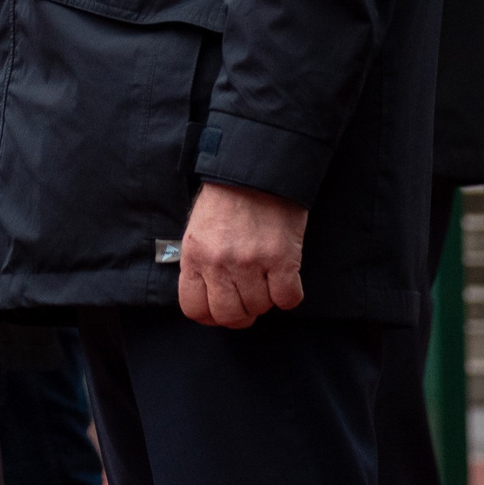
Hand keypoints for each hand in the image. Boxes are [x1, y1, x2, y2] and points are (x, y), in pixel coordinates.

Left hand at [177, 181, 308, 327]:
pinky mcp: (281, 259)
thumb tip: (207, 295)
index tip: (221, 311)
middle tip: (249, 300)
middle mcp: (219, 263)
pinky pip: (287, 299)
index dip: (210, 315)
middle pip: (229, 315)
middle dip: (241, 314)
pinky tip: (285, 277)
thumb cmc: (226, 198)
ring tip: (266, 278)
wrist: (257, 169)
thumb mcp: (198, 228)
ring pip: (260, 308)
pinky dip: (289, 294)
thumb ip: (200, 262)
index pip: (194, 308)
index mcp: (194, 255)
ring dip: (266, 299)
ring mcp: (250, 263)